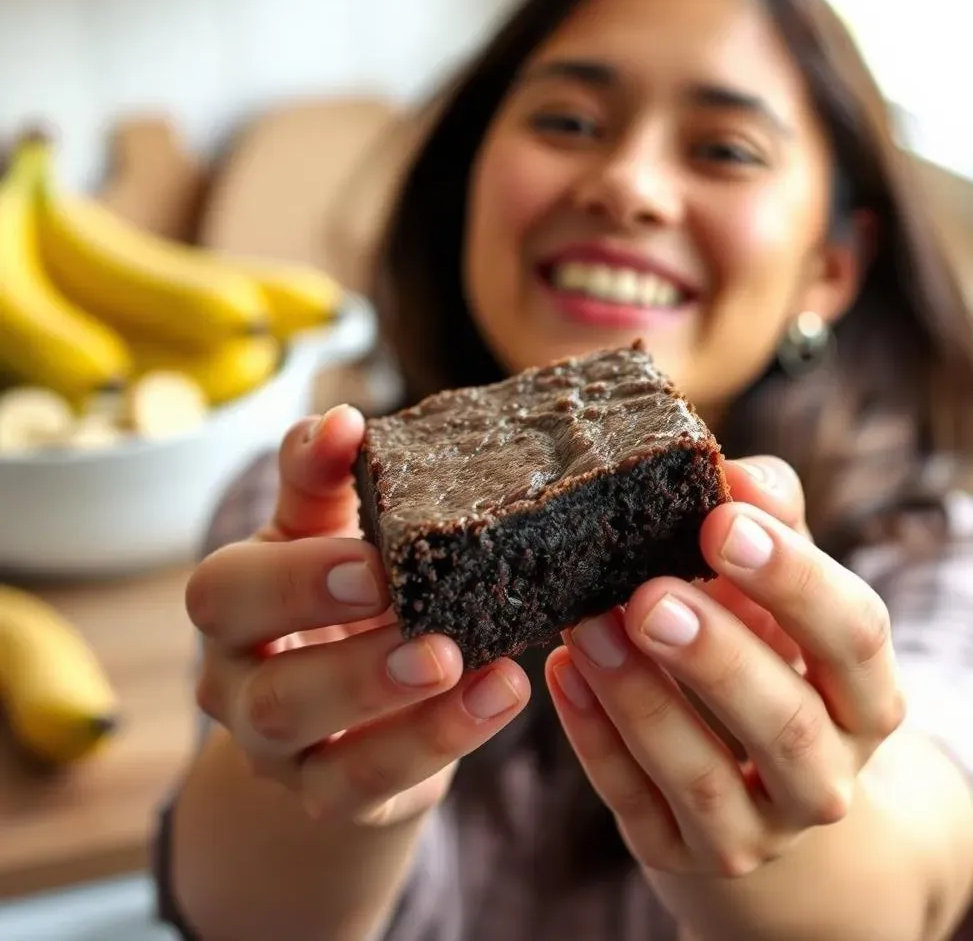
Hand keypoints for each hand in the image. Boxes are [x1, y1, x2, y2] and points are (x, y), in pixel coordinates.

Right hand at [186, 405, 529, 826]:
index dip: (296, 579)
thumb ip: (322, 478)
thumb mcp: (320, 531)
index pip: (228, 593)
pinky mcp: (331, 794)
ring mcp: (281, 753)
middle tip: (428, 629)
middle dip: (350, 658)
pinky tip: (502, 691)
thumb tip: (341, 419)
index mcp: (233, 608)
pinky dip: (440, 739)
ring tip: (473, 663)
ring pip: (324, 746)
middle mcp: (238, 687)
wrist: (334, 698)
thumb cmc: (332, 593)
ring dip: (399, 704)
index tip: (375, 560)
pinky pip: (373, 783)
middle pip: (271, 688)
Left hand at [544, 457, 906, 907]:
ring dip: (640, 698)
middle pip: (783, 720)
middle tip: (648, 595)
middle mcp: (826, 775)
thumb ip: (770, 526)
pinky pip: (634, 801)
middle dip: (714, 653)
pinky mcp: (682, 853)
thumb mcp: (784, 594)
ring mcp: (756, 829)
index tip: (723, 521)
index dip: (794, 579)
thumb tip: (734, 470)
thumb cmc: (768, 658)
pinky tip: (561, 673)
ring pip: (702, 776)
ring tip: (584, 625)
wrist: (762, 791)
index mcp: (865, 697)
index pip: (855, 638)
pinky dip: (595, 738)